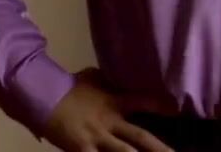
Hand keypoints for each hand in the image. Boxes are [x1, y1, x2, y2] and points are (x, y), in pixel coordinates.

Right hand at [41, 67, 175, 151]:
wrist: (43, 96)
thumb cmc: (69, 86)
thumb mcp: (94, 77)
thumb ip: (111, 81)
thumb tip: (123, 75)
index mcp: (114, 101)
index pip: (145, 101)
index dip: (162, 105)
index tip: (177, 110)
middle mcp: (110, 121)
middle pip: (140, 137)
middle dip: (159, 148)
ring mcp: (97, 138)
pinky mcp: (82, 150)